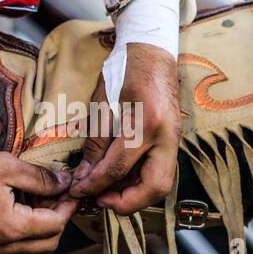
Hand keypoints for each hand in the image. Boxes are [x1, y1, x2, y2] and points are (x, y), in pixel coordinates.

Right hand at [0, 144, 77, 253]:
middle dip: (58, 218)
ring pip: (31, 251)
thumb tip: (63, 183)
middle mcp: (0, 246)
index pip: (55, 225)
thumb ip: (41, 178)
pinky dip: (25, 238)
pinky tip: (21, 214)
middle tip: (56, 195)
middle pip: (48, 243)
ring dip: (43, 230)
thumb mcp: (8, 166)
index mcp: (10, 227)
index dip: (68, 207)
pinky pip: (12, 253)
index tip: (72, 192)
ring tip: (38, 202)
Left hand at [70, 43, 181, 215]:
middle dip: (127, 201)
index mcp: (146, 123)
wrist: (151, 52)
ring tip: (107, 189)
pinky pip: (160, 169)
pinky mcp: (172, 139)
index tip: (78, 190)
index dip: (95, 184)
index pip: (118, 168)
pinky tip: (120, 175)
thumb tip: (84, 176)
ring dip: (134, 192)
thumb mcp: (102, 106)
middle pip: (155, 187)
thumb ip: (95, 145)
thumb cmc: (123, 71)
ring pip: (161, 182)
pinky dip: (140, 179)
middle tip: (102, 200)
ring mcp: (174, 138)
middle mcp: (166, 136)